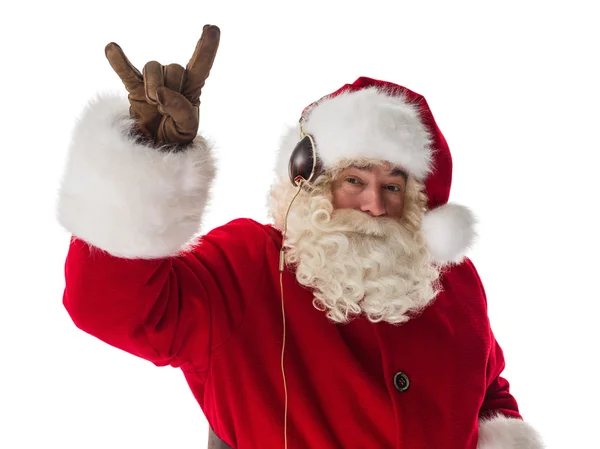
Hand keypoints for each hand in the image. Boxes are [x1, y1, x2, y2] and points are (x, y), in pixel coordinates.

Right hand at [104, 25, 219, 146]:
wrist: (155, 148)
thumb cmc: (176, 136)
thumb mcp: (187, 129)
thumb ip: (181, 111)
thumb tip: (160, 93)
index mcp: (192, 88)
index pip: (201, 65)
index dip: (207, 47)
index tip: (212, 28)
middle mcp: (173, 80)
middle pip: (175, 69)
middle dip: (172, 89)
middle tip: (166, 110)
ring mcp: (153, 82)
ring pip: (154, 67)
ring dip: (154, 84)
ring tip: (152, 103)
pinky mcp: (134, 88)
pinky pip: (126, 71)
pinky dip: (119, 61)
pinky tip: (111, 48)